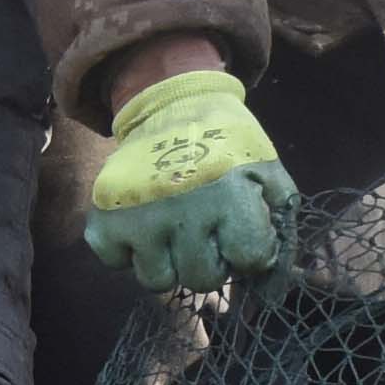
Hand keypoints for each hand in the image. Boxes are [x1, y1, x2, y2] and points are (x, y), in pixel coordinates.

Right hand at [83, 66, 295, 293]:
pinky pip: (116, 263)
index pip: (249, 259)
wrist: (169, 103)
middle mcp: (184, 214)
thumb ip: (279, 214)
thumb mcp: (266, 168)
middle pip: (202, 279)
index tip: (240, 231)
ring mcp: (140, 221)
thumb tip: (278, 266)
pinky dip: (126, 250)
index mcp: (230, 199)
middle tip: (202, 231)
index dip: (249, 249)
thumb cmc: (225, 142)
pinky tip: (140, 224)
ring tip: (170, 230)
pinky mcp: (105, 220)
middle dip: (207, 260)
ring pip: (157, 281)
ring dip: (166, 261)